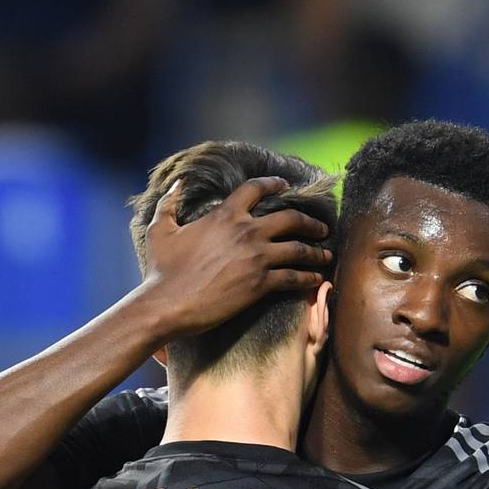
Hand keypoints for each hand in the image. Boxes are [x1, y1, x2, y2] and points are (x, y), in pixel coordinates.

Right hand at [143, 177, 331, 336]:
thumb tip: (176, 184)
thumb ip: (169, 203)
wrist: (168, 303)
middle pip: (290, 218)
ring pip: (298, 248)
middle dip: (309, 221)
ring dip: (316, 251)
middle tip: (321, 227)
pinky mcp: (261, 283)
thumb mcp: (160, 229)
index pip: (257, 189)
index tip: (286, 186)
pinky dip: (309, 278)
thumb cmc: (161, 270)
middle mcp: (246, 231)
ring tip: (327, 254)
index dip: (274, 184)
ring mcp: (257, 257)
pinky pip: (294, 277)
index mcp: (225, 214)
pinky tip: (317, 279)